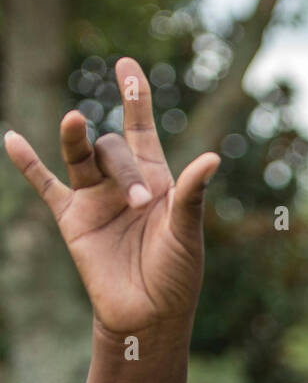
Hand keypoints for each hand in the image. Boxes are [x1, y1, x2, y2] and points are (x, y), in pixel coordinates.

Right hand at [3, 56, 219, 333]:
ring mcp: (95, 200)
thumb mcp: (187, 233)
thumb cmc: (177, 276)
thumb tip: (213, 157)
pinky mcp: (73, 220)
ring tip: (74, 120)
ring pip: (79, 156)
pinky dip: (29, 165)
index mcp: (155, 181)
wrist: (149, 316)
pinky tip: (12, 140)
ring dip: (76, 139)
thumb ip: (191, 194)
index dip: (135, 97)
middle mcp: (122, 184)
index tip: (126, 66)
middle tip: (141, 206)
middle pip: (112, 149)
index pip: (140, 129)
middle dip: (124, 170)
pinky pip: (46, 186)